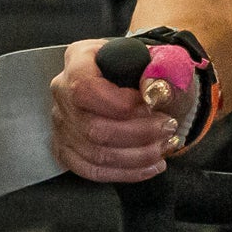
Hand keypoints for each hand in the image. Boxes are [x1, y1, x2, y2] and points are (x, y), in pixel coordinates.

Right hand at [49, 38, 197, 183]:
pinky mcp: (66, 149)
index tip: (152, 105)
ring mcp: (62, 123)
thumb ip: (162, 71)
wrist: (146, 90)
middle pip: (93, 127)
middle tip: (169, 128)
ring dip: (137, 156)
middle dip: (138, 133)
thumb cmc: (150, 72)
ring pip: (94, 153)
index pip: (85, 87)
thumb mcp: (164, 60)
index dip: (120, 104)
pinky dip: (126, 173)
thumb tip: (153, 90)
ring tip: (166, 146)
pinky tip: (151, 166)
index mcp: (79, 58)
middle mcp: (62, 90)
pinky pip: (92, 171)